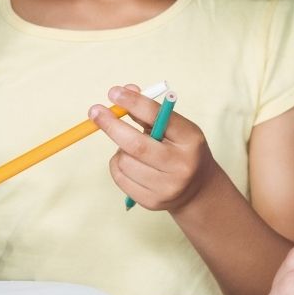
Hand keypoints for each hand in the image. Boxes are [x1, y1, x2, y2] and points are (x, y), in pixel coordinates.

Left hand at [90, 84, 219, 212]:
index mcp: (190, 139)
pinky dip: (117, 165)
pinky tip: (129, 163)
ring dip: (119, 149)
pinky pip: (120, 177)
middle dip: (111, 125)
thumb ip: (149, 112)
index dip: (133, 102)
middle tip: (95, 111)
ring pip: (124, 161)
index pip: (158, 117)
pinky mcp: (152, 201)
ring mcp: (167, 187)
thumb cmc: (180, 150)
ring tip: (130, 149)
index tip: (113, 92)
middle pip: (136, 144)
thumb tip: (122, 92)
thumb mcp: (175, 128)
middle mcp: (181, 165)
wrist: (198, 190)